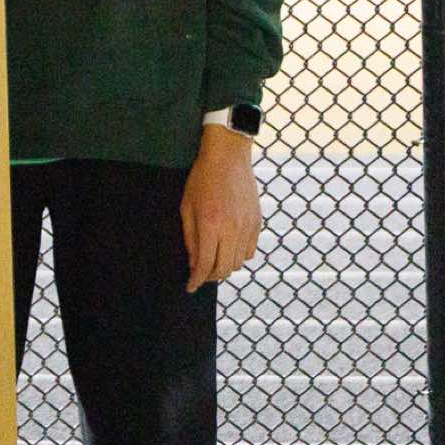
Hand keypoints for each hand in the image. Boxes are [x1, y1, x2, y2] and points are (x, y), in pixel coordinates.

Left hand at [180, 125, 262, 292]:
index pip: (205, 264)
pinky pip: (250, 251)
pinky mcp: (257, 223)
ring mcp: (247, 227)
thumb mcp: (187, 207)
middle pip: (224, 268)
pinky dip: (239, 256)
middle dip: (210, 276)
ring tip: (214, 262)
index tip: (190, 287)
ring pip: (238, 262)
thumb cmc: (201, 180)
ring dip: (225, 267)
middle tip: (201, 275)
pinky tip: (229, 249)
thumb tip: (194, 264)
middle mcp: (231, 229)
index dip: (197, 280)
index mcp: (210, 225)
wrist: (228, 157)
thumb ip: (190, 238)